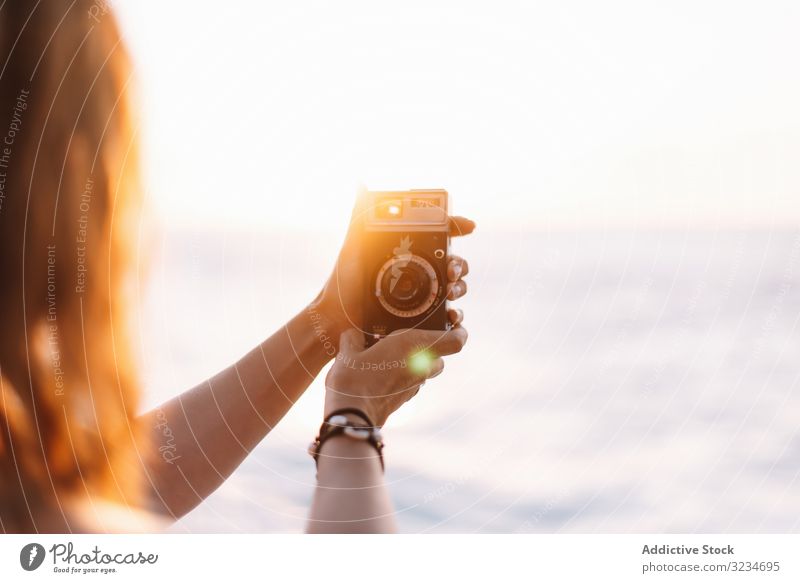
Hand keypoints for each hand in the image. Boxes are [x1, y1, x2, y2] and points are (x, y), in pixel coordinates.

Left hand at [311, 186, 474, 340]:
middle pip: (455, 262)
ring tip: (451, 290)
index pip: (443, 234)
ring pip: (457, 287)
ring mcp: (425, 294)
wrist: (338, 314)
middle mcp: (421, 271)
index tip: (469, 226)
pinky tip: (452, 315)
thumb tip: (360, 183)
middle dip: (461, 263)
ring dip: (461, 287)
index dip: (458, 227)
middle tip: (452, 269)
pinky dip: (456, 317)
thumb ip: (360, 215)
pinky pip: (447, 317)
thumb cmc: (345, 279)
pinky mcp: (423, 317)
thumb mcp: (354, 244)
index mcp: (411, 250)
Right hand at [325, 320, 467, 426]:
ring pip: (427, 371)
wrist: (351, 416)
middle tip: (411, 339)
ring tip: (393, 355)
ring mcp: (415, 385)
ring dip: (417, 363)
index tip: (454, 325)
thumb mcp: (349, 350)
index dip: (459, 332)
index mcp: (414, 345)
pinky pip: (412, 383)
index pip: (456, 340)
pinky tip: (384, 373)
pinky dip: (404, 376)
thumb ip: (354, 336)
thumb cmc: (353, 379)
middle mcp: (421, 365)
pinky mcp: (406, 398)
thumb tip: (353, 333)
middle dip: (431, 348)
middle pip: (441, 357)